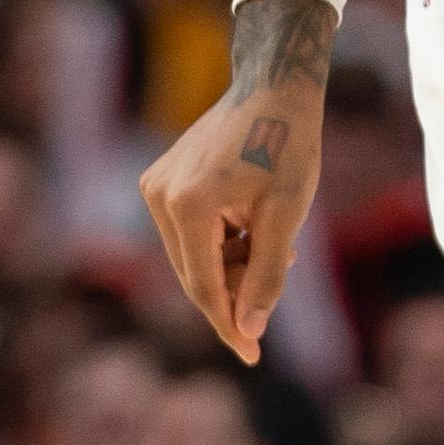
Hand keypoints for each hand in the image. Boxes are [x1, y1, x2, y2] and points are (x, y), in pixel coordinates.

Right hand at [140, 0, 334, 363]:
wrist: (273, 87)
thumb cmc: (288, 146)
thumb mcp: (287, 216)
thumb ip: (266, 276)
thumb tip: (249, 330)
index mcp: (188, 207)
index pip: (205, 288)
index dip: (231, 326)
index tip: (253, 357)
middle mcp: (160, 197)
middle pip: (194, 275)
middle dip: (234, 292)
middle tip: (278, 281)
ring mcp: (155, 186)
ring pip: (191, 256)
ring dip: (230, 265)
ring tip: (274, 245)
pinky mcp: (160, 180)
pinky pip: (188, 233)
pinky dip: (219, 243)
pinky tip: (252, 228)